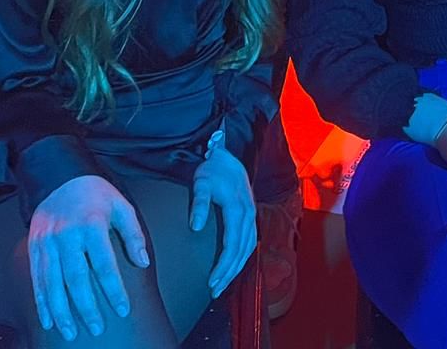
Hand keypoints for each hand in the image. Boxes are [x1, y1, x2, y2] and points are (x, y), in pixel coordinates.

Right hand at [28, 175, 148, 341]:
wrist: (60, 177)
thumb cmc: (97, 195)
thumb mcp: (121, 206)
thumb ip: (133, 234)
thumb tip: (142, 262)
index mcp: (92, 224)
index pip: (105, 264)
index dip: (114, 289)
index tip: (123, 309)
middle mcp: (67, 235)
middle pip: (76, 277)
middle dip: (86, 307)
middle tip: (96, 328)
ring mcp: (48, 242)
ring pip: (53, 282)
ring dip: (61, 310)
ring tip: (70, 332)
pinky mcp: (35, 246)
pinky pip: (37, 279)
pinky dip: (42, 302)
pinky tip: (49, 319)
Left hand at [190, 136, 256, 297]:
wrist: (226, 156)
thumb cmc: (212, 169)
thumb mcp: (201, 182)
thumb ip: (199, 204)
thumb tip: (195, 227)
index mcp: (237, 209)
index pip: (232, 244)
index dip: (223, 265)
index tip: (212, 281)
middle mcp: (248, 214)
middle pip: (242, 251)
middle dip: (229, 273)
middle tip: (214, 291)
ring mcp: (251, 215)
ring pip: (248, 248)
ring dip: (236, 268)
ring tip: (222, 284)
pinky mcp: (250, 215)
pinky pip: (250, 241)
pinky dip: (243, 257)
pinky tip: (234, 266)